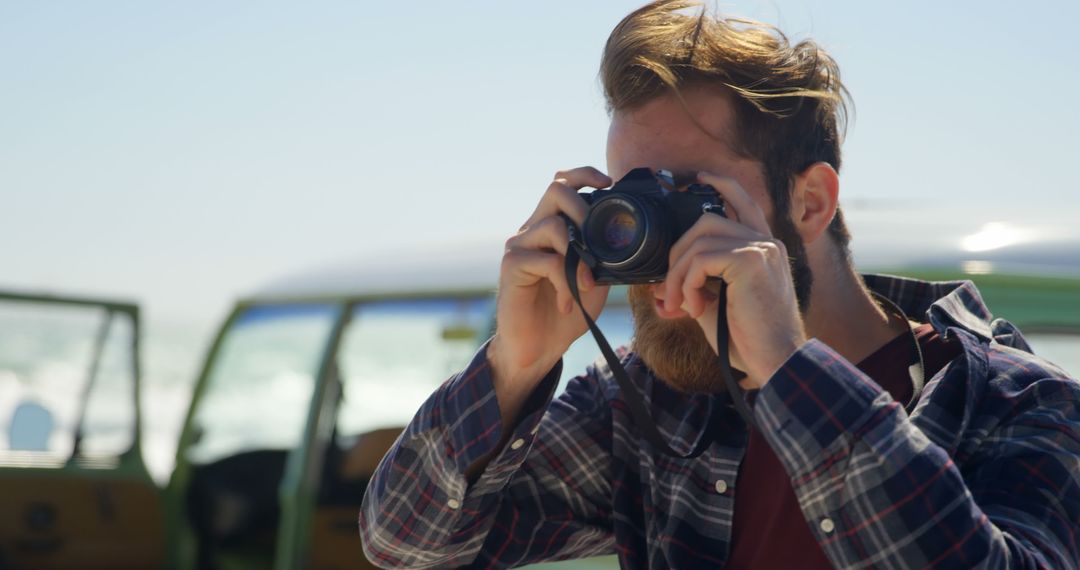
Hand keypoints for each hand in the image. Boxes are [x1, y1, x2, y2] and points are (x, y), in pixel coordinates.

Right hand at [488, 167, 611, 397]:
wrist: (538, 347)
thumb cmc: (565, 312)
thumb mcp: (594, 279)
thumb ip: (605, 257)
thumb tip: (637, 241)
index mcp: (552, 227)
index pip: (563, 183)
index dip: (584, 175)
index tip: (608, 182)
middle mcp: (532, 229)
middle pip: (555, 189)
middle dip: (584, 208)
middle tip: (597, 239)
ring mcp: (520, 246)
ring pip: (554, 225)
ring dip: (580, 255)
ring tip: (586, 284)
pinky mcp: (512, 266)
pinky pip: (547, 260)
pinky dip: (565, 282)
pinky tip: (568, 303)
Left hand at [659, 172, 806, 387]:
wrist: (774, 361)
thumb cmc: (747, 339)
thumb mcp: (716, 304)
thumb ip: (696, 285)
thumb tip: (661, 284)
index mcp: (763, 248)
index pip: (743, 202)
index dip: (721, 185)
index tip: (698, 178)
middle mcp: (766, 243)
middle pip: (706, 221)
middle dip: (677, 252)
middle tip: (671, 290)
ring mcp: (760, 249)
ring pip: (698, 241)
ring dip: (678, 275)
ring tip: (682, 305)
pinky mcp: (751, 262)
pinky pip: (701, 259)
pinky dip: (687, 283)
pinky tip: (694, 307)